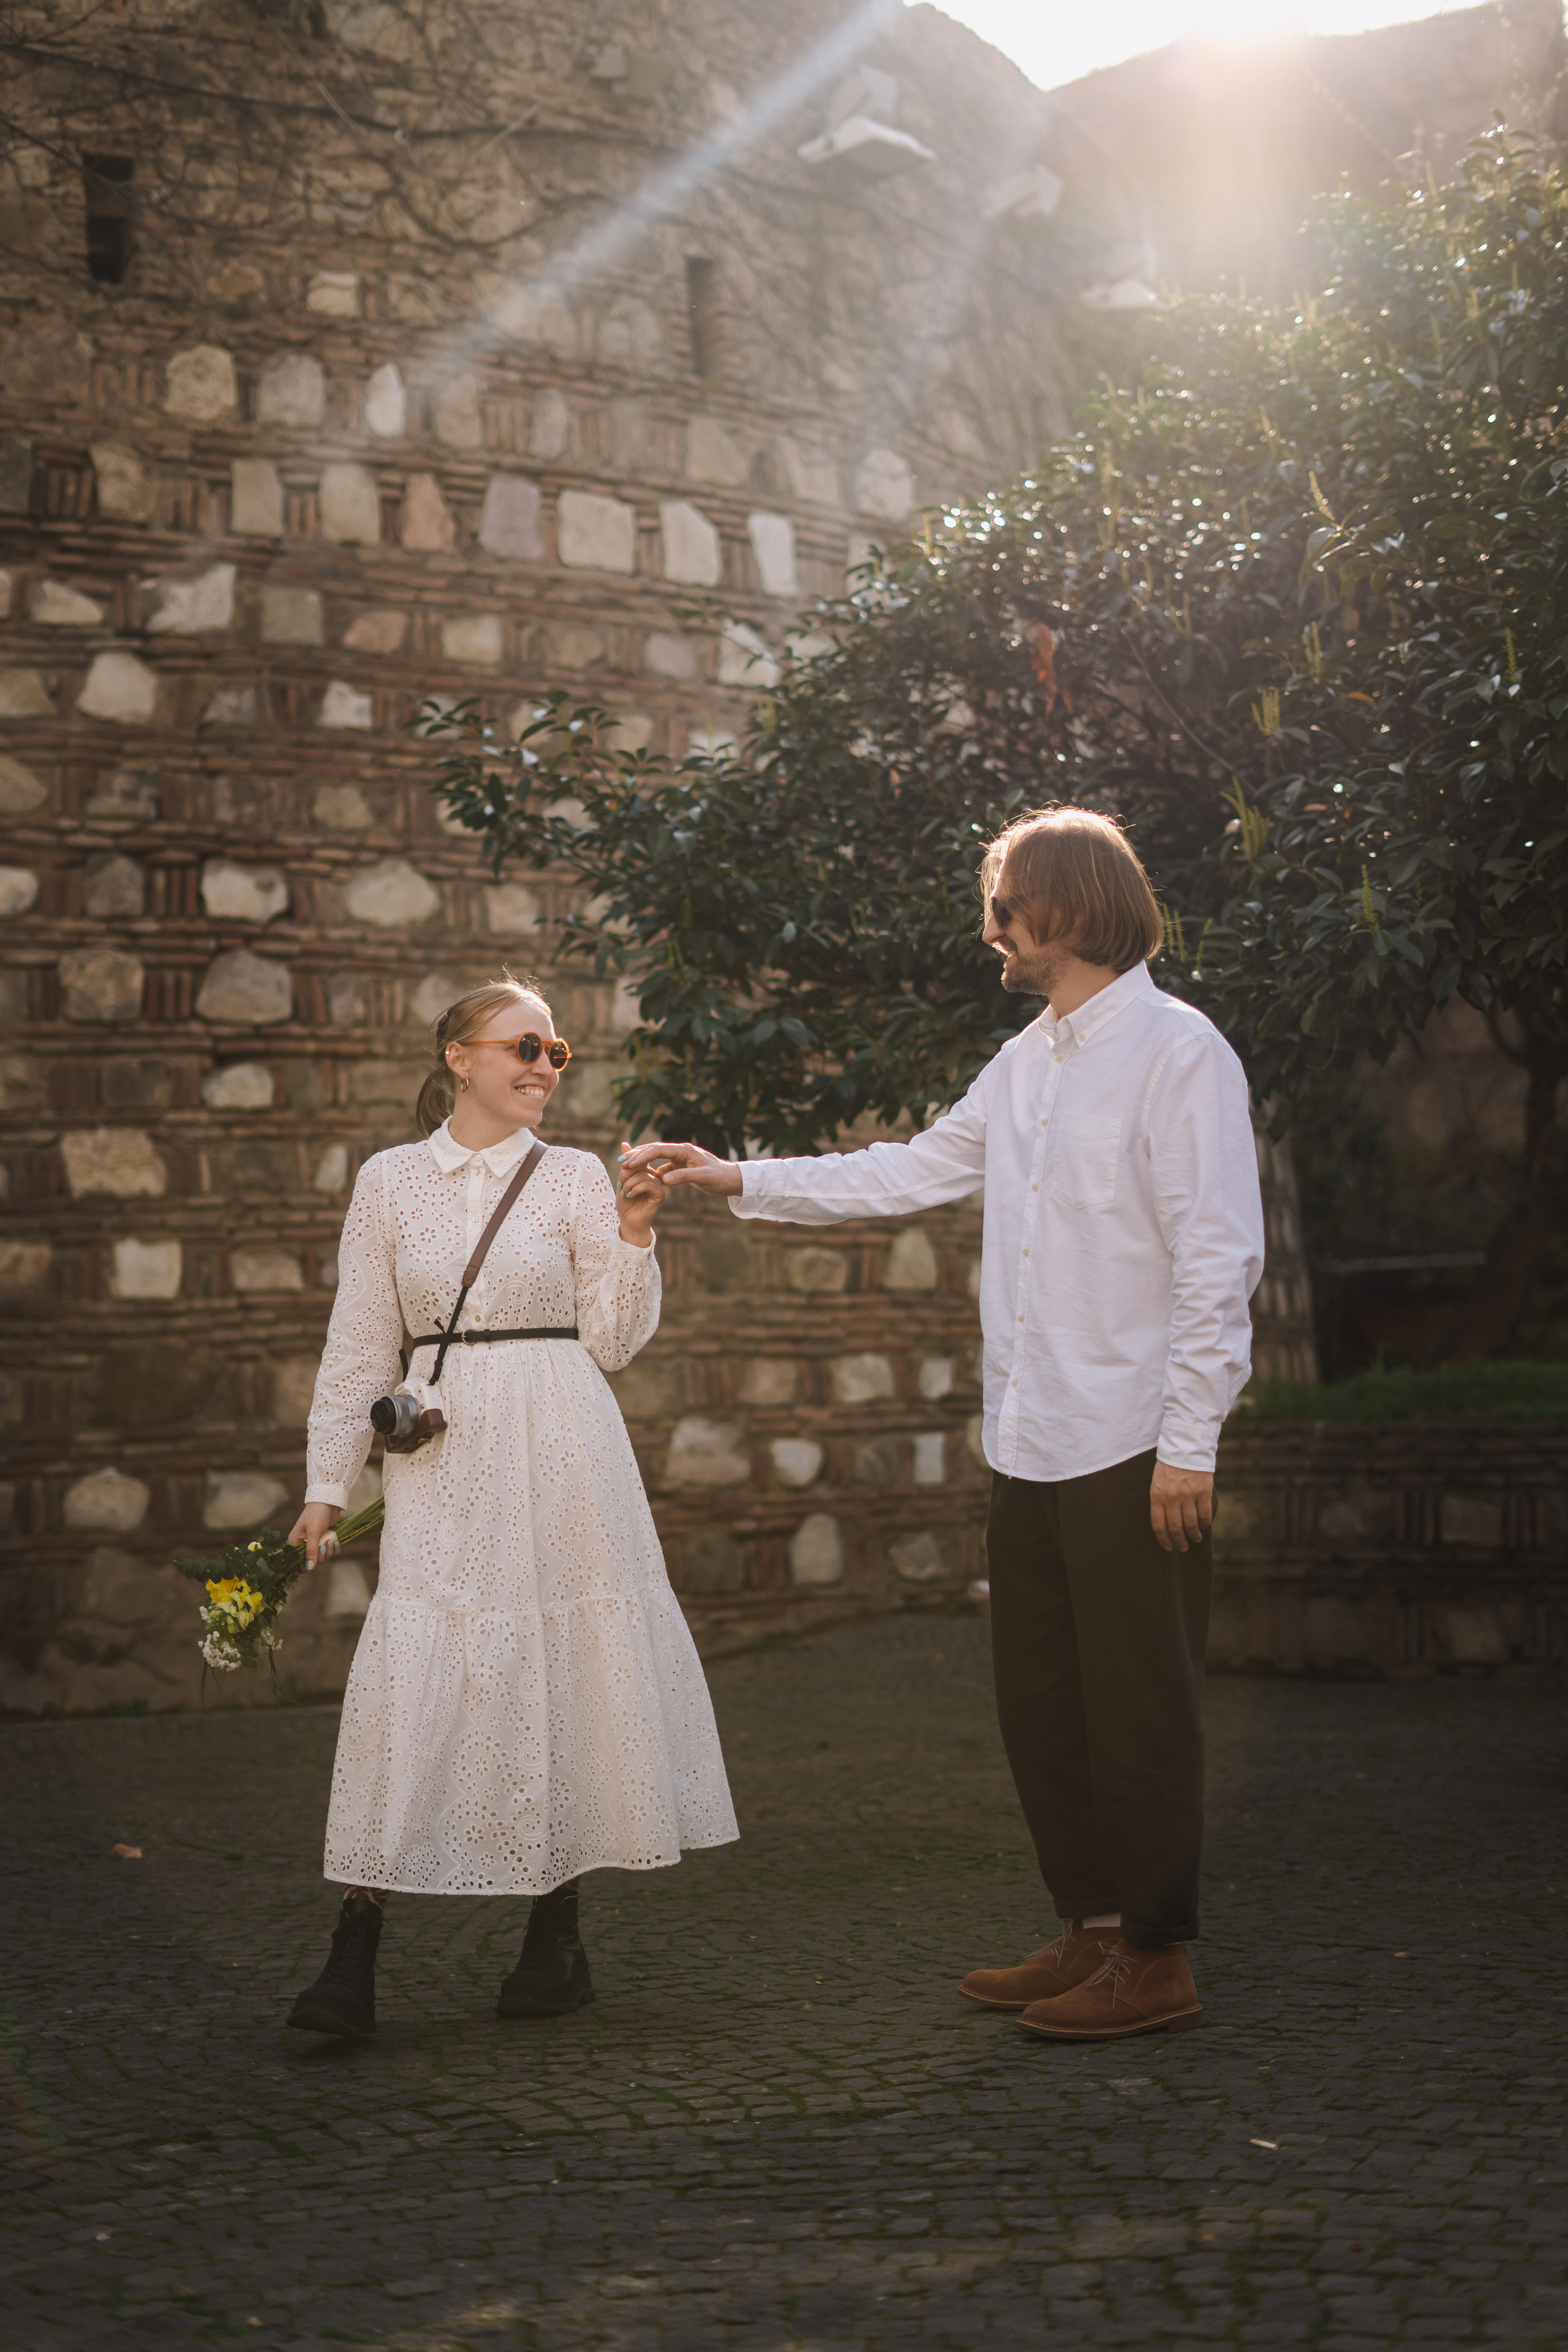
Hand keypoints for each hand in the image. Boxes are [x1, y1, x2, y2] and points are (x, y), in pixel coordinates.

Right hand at [287, 1501, 341, 1570]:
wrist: (329, 1501)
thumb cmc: (316, 1514)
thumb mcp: (313, 1532)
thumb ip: (311, 1550)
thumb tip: (309, 1568)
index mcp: (295, 1542)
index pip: (297, 1561)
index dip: (305, 1565)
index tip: (313, 1564)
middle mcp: (304, 1544)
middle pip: (312, 1561)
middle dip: (321, 1555)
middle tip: (326, 1544)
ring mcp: (316, 1543)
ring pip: (323, 1557)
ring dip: (329, 1552)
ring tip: (332, 1541)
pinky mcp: (325, 1540)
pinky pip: (330, 1552)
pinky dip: (334, 1549)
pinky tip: (336, 1542)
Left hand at [615, 1157, 665, 1248]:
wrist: (629, 1222)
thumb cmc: (626, 1203)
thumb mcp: (622, 1180)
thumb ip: (626, 1164)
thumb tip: (625, 1143)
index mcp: (647, 1172)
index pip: (638, 1160)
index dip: (626, 1166)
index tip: (620, 1179)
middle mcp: (655, 1176)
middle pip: (640, 1165)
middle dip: (626, 1175)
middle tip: (621, 1186)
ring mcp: (659, 1185)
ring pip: (643, 1175)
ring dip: (629, 1184)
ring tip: (625, 1193)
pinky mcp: (661, 1194)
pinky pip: (647, 1184)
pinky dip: (635, 1189)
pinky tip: (631, 1196)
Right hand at [618, 1139, 742, 1197]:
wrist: (731, 1179)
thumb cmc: (719, 1177)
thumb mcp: (702, 1178)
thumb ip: (683, 1177)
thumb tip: (663, 1180)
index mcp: (684, 1150)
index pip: (658, 1149)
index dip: (642, 1155)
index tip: (629, 1163)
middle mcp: (680, 1151)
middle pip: (654, 1150)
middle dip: (637, 1155)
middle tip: (621, 1161)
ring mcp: (680, 1158)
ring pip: (656, 1157)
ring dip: (642, 1161)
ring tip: (627, 1167)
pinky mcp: (681, 1166)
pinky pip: (663, 1167)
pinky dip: (653, 1171)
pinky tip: (644, 1178)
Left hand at [1149, 1462, 1213, 1553]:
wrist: (1185, 1447)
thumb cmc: (1169, 1465)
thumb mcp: (1157, 1481)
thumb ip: (1160, 1501)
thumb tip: (1165, 1523)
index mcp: (1157, 1495)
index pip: (1159, 1525)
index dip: (1163, 1539)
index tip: (1168, 1547)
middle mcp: (1172, 1497)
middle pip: (1175, 1528)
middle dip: (1179, 1541)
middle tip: (1182, 1547)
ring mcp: (1188, 1495)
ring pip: (1191, 1524)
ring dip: (1193, 1535)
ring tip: (1195, 1539)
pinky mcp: (1203, 1491)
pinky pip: (1204, 1514)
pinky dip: (1204, 1523)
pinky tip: (1203, 1526)